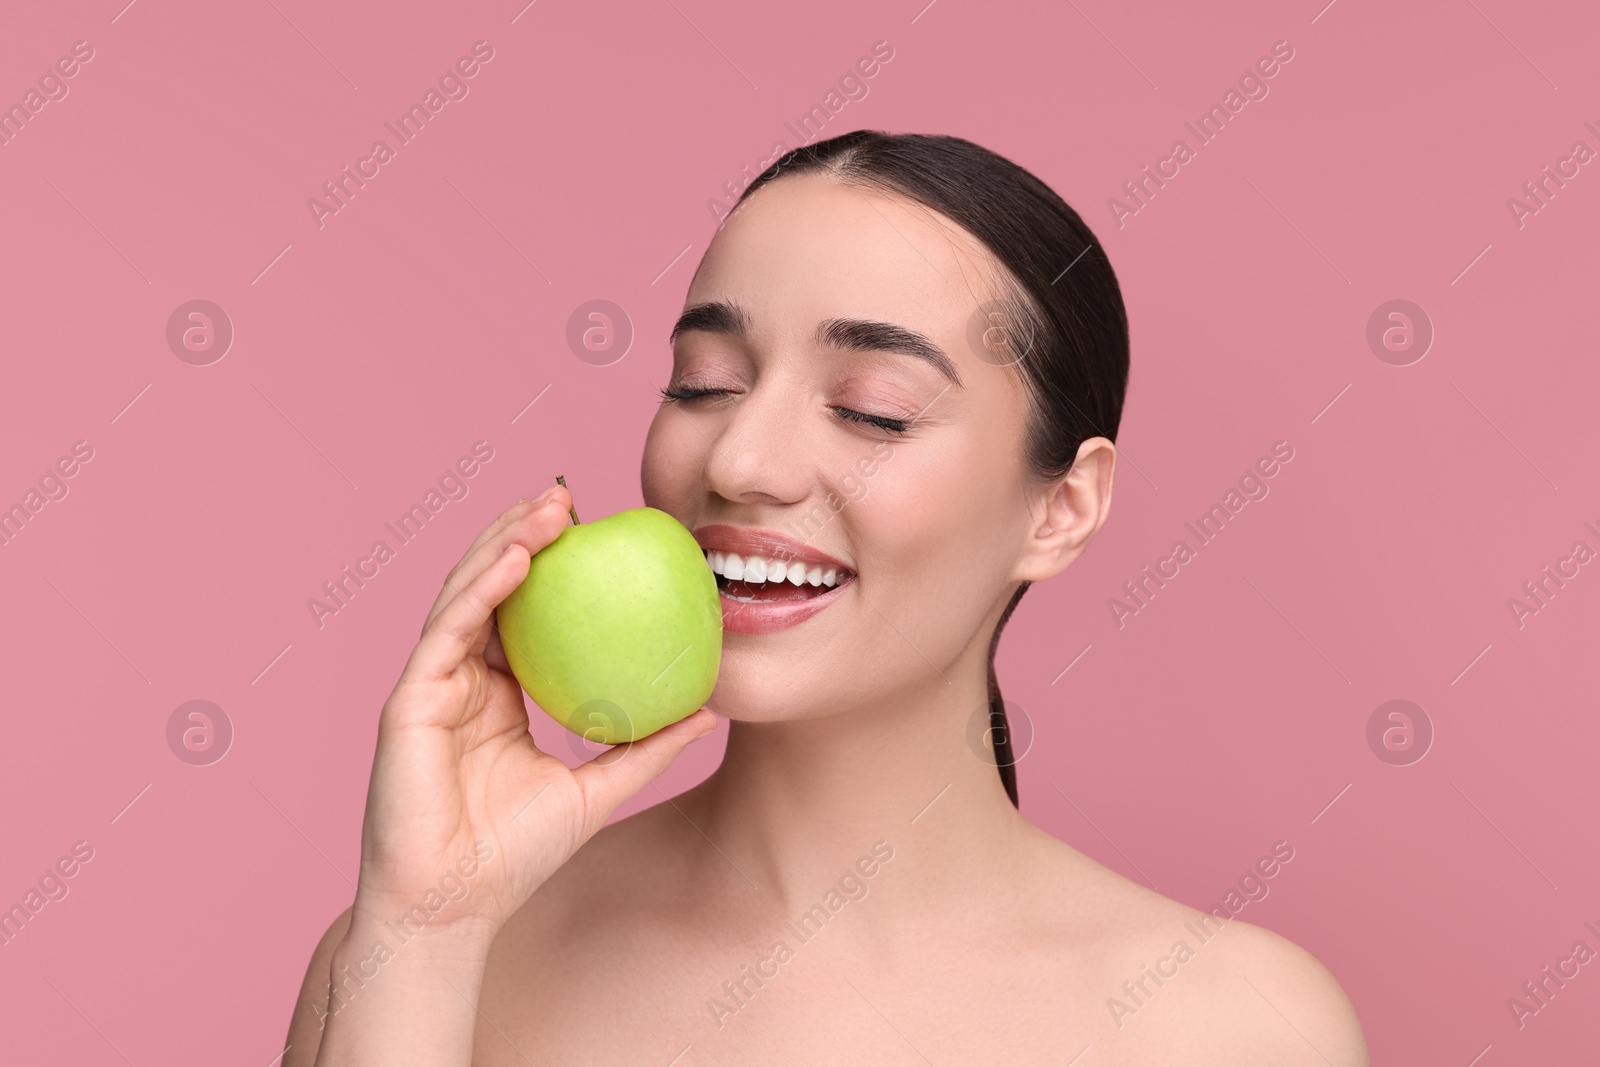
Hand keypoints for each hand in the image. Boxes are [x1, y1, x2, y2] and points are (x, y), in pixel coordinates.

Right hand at [350, 486, 715, 936]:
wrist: (454, 909)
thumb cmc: (516, 857)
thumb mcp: (599, 789)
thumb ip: (646, 747)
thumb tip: (710, 710)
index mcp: (498, 695)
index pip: (526, 613)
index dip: (554, 566)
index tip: (597, 529)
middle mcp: (461, 680)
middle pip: (491, 588)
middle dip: (526, 534)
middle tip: (572, 496)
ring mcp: (432, 686)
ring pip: (466, 595)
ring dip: (505, 543)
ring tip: (549, 507)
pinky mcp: (408, 700)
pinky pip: (448, 632)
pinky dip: (480, 591)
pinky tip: (515, 559)